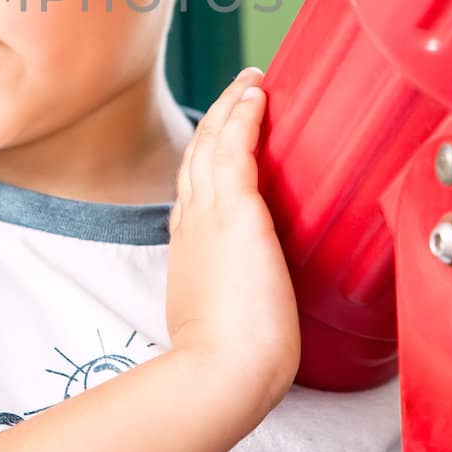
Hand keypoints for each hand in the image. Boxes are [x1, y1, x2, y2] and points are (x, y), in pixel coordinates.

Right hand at [165, 67, 300, 419]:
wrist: (220, 372)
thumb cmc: (229, 362)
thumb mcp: (224, 317)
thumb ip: (238, 296)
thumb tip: (261, 302)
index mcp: (189, 248)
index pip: (194, 189)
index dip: (206, 156)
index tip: (223, 138)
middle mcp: (193, 223)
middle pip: (198, 156)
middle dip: (217, 119)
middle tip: (239, 92)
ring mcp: (211, 215)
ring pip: (214, 143)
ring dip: (232, 105)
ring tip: (251, 80)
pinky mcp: (238, 213)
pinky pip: (236, 149)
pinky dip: (242, 117)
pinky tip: (256, 96)